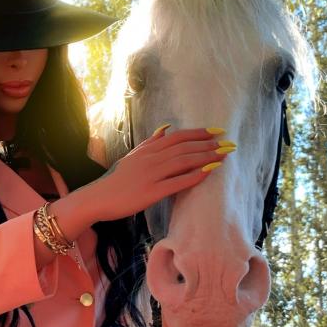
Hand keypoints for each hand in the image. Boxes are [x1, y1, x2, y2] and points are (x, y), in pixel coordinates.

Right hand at [88, 126, 232, 222]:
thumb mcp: (131, 157)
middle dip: (208, 145)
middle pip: (184, 147)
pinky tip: (209, 172)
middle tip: (228, 144)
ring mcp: (151, 175)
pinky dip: (194, 176)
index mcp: (147, 150)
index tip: (217, 132)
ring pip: (184, 162)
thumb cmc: (115, 180)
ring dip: (206, 157)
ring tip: (224, 156)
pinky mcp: (151, 192)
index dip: (199, 133)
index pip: (177, 137)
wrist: (97, 198)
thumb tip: (165, 128)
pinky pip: (177, 182)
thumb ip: (149, 143)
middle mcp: (150, 159)